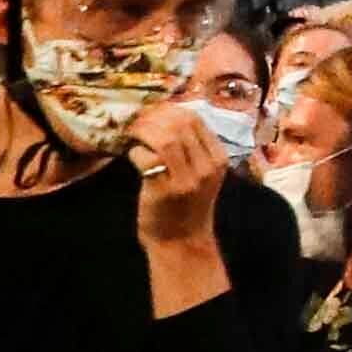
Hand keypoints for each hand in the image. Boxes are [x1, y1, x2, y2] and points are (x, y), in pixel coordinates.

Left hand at [128, 104, 229, 251]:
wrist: (182, 241)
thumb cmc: (187, 205)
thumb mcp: (202, 174)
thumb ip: (193, 149)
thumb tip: (168, 117)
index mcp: (219, 158)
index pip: (196, 119)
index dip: (169, 109)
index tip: (152, 112)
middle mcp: (207, 166)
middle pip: (180, 124)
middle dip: (153, 117)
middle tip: (137, 120)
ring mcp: (187, 179)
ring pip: (165, 138)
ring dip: (143, 131)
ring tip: (132, 133)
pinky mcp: (165, 190)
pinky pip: (147, 158)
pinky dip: (136, 152)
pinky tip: (132, 156)